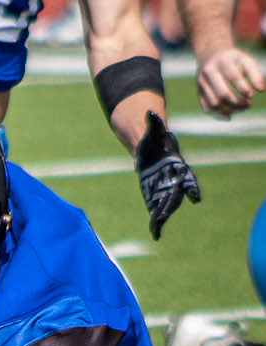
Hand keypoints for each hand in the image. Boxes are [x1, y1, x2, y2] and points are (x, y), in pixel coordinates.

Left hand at [135, 112, 201, 239]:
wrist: (150, 149)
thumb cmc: (154, 139)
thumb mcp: (153, 131)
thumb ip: (154, 124)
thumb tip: (150, 113)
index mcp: (177, 166)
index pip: (187, 178)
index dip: (191, 187)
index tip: (195, 196)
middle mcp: (173, 180)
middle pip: (175, 196)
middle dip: (170, 205)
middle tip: (164, 215)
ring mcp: (164, 189)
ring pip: (166, 205)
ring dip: (162, 216)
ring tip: (156, 227)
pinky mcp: (153, 195)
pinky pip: (156, 210)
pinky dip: (156, 221)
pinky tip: (154, 233)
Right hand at [196, 46, 263, 116]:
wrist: (210, 54)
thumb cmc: (232, 59)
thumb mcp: (245, 61)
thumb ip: (254, 74)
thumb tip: (261, 90)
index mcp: (222, 61)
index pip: (233, 77)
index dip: (243, 88)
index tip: (251, 96)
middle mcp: (209, 72)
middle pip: (222, 94)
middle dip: (237, 103)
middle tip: (248, 105)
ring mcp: (201, 83)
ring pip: (215, 103)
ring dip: (230, 110)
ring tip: (242, 109)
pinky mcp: (198, 92)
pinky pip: (207, 109)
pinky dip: (219, 115)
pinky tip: (230, 115)